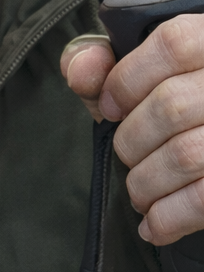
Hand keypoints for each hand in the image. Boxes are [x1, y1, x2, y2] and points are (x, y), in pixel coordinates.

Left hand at [62, 17, 203, 245]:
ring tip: (136, 190)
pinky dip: (172, 217)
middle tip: (124, 152)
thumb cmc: (170, 93)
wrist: (200, 124)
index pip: (172, 46)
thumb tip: (81, 70)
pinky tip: (153, 225)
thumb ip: (101, 61)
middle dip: (132, 138)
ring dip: (147, 181)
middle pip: (173, 105)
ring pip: (188, 155)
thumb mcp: (136, 67)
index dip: (128, 78)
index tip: (107, 107)